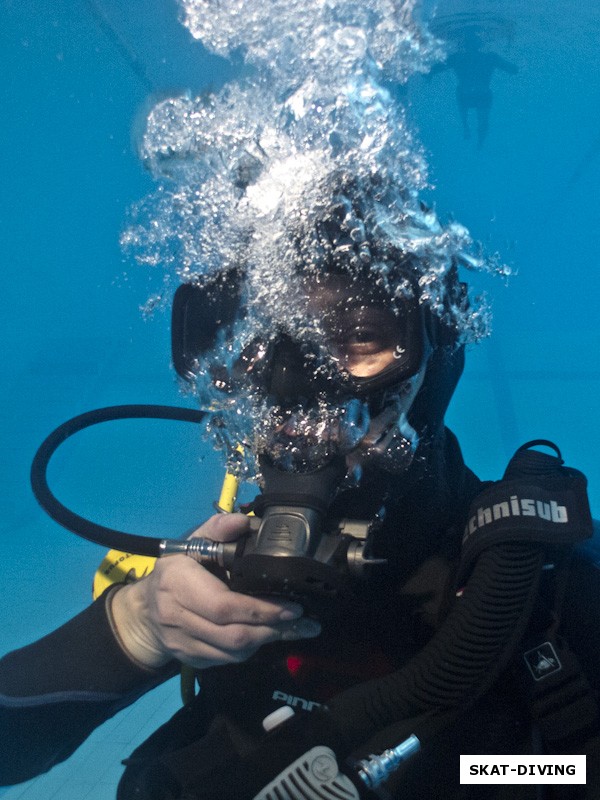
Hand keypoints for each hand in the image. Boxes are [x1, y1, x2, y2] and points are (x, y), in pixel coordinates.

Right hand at [110, 513, 320, 669]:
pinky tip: (267, 634)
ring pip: (234, 652)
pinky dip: (252, 649)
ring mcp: (182, 643)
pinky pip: (228, 660)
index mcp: (177, 583)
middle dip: (273, 629)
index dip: (261, 610)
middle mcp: (176, 617)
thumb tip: (244, 521)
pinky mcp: (190, 659)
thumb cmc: (177, 570)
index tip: (292, 607)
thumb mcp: (193, 542)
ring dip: (268, 641)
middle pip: (233, 635)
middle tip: (304, 622)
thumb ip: (218, 528)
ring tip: (295, 628)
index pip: (224, 606)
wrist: (144, 611)